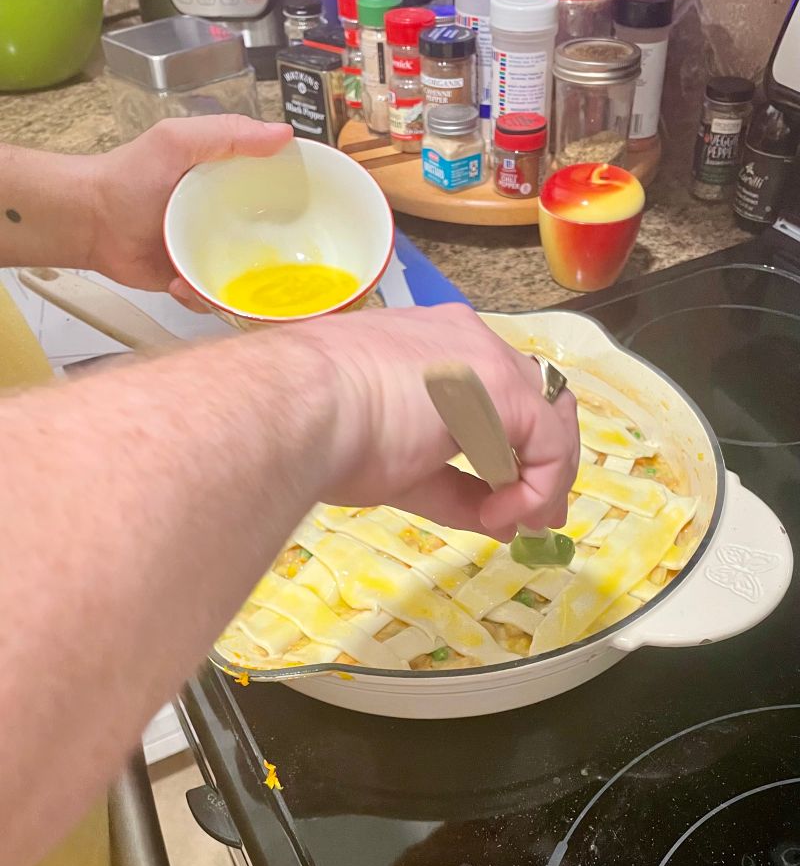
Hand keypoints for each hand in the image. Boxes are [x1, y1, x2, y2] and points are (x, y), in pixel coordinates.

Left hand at [87, 116, 292, 305]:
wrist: (89, 222)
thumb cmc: (128, 176)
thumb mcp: (177, 140)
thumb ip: (227, 133)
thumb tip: (283, 133)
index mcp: (231, 185)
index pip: (278, 191)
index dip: (302, 200)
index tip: (324, 212)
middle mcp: (227, 220)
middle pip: (272, 240)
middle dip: (285, 255)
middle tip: (292, 265)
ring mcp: (211, 253)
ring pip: (248, 277)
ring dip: (246, 285)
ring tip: (235, 283)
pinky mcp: (192, 282)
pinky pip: (214, 299)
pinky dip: (204, 298)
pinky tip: (185, 285)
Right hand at [304, 304, 579, 537]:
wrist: (301, 409)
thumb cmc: (328, 433)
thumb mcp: (404, 469)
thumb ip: (457, 491)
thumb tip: (501, 524)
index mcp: (437, 348)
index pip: (499, 391)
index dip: (514, 447)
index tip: (510, 500)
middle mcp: (469, 341)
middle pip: (537, 397)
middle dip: (544, 460)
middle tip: (538, 515)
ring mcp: (488, 358)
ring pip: (550, 416)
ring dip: (544, 475)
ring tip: (522, 519)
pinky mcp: (503, 386)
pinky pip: (547, 442)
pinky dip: (536, 485)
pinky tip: (501, 513)